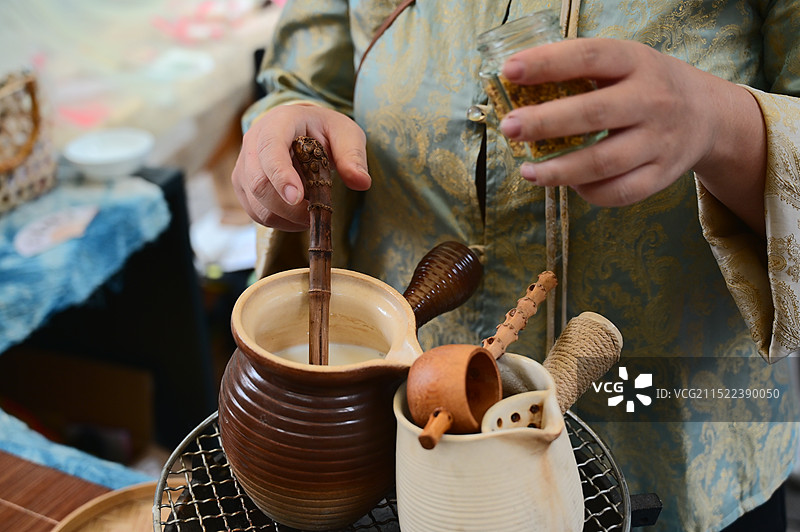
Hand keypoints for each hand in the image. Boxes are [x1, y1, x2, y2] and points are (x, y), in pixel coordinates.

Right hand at [232, 103, 371, 230]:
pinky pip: (259, 215)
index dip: (281, 176)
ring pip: (258, 206)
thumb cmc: (323, 130)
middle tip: (319, 211)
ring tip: (313, 207)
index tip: (298, 198)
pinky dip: (283, 222)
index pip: (270, 150)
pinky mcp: (244, 189)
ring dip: (289, 217)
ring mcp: (243, 167)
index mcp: (278, 122)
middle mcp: (252, 143)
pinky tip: (300, 213)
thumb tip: (361, 182)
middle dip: (290, 207)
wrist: (301, 130)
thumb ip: (353, 156)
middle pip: (259, 184)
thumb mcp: (345, 133)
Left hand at [498, 38, 765, 230]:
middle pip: (594, 114)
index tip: (509, 72)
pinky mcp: (663, 175)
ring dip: (560, 170)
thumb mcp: (623, 63)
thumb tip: (513, 84)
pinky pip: (620, 192)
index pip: (590, 56)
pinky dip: (589, 193)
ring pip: (604, 162)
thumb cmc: (645, 85)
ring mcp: (660, 141)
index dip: (548, 63)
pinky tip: (567, 185)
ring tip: (527, 171)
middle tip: (509, 128)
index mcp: (636, 62)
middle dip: (546, 122)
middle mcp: (652, 100)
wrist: (707, 114)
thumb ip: (579, 71)